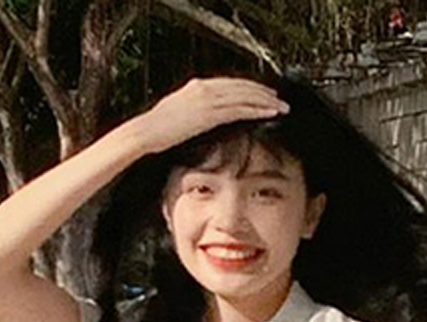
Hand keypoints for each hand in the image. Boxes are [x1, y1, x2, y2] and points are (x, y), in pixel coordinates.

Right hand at [129, 77, 287, 156]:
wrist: (146, 132)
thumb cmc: (157, 130)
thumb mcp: (177, 114)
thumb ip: (192, 111)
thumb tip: (201, 118)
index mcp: (196, 87)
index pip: (229, 84)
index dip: (247, 87)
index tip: (261, 92)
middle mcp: (204, 88)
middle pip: (240, 86)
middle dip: (261, 92)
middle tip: (278, 98)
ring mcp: (208, 100)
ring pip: (244, 96)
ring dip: (265, 100)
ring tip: (281, 106)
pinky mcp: (209, 114)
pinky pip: (240, 109)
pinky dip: (257, 109)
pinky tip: (269, 112)